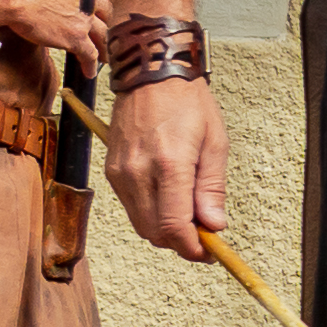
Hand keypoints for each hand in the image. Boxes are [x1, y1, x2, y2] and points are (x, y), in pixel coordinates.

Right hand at [0, 0, 105, 65]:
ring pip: (102, 35)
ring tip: (104, 55)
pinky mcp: (76, 37)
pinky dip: (91, 64)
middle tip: (102, 30)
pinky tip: (89, 71)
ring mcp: (85, 18)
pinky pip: (90, 54)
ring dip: (103, 46)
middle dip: (105, 22)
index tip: (104, 7)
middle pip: (106, 12)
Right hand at [107, 75, 229, 258]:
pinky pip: (130, 207)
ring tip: (189, 214)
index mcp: (169, 165)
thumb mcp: (215, 143)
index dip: (193, 248)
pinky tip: (169, 200)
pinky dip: (150, 213)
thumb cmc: (188, 102)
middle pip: (155, 233)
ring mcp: (120, 173)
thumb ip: (212, 188)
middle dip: (180, 242)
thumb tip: (214, 225)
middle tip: (204, 236)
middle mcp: (138, 172)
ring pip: (140, 224)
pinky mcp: (111, 171)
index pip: (174, 227)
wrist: (151, 74)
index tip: (209, 252)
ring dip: (165, 229)